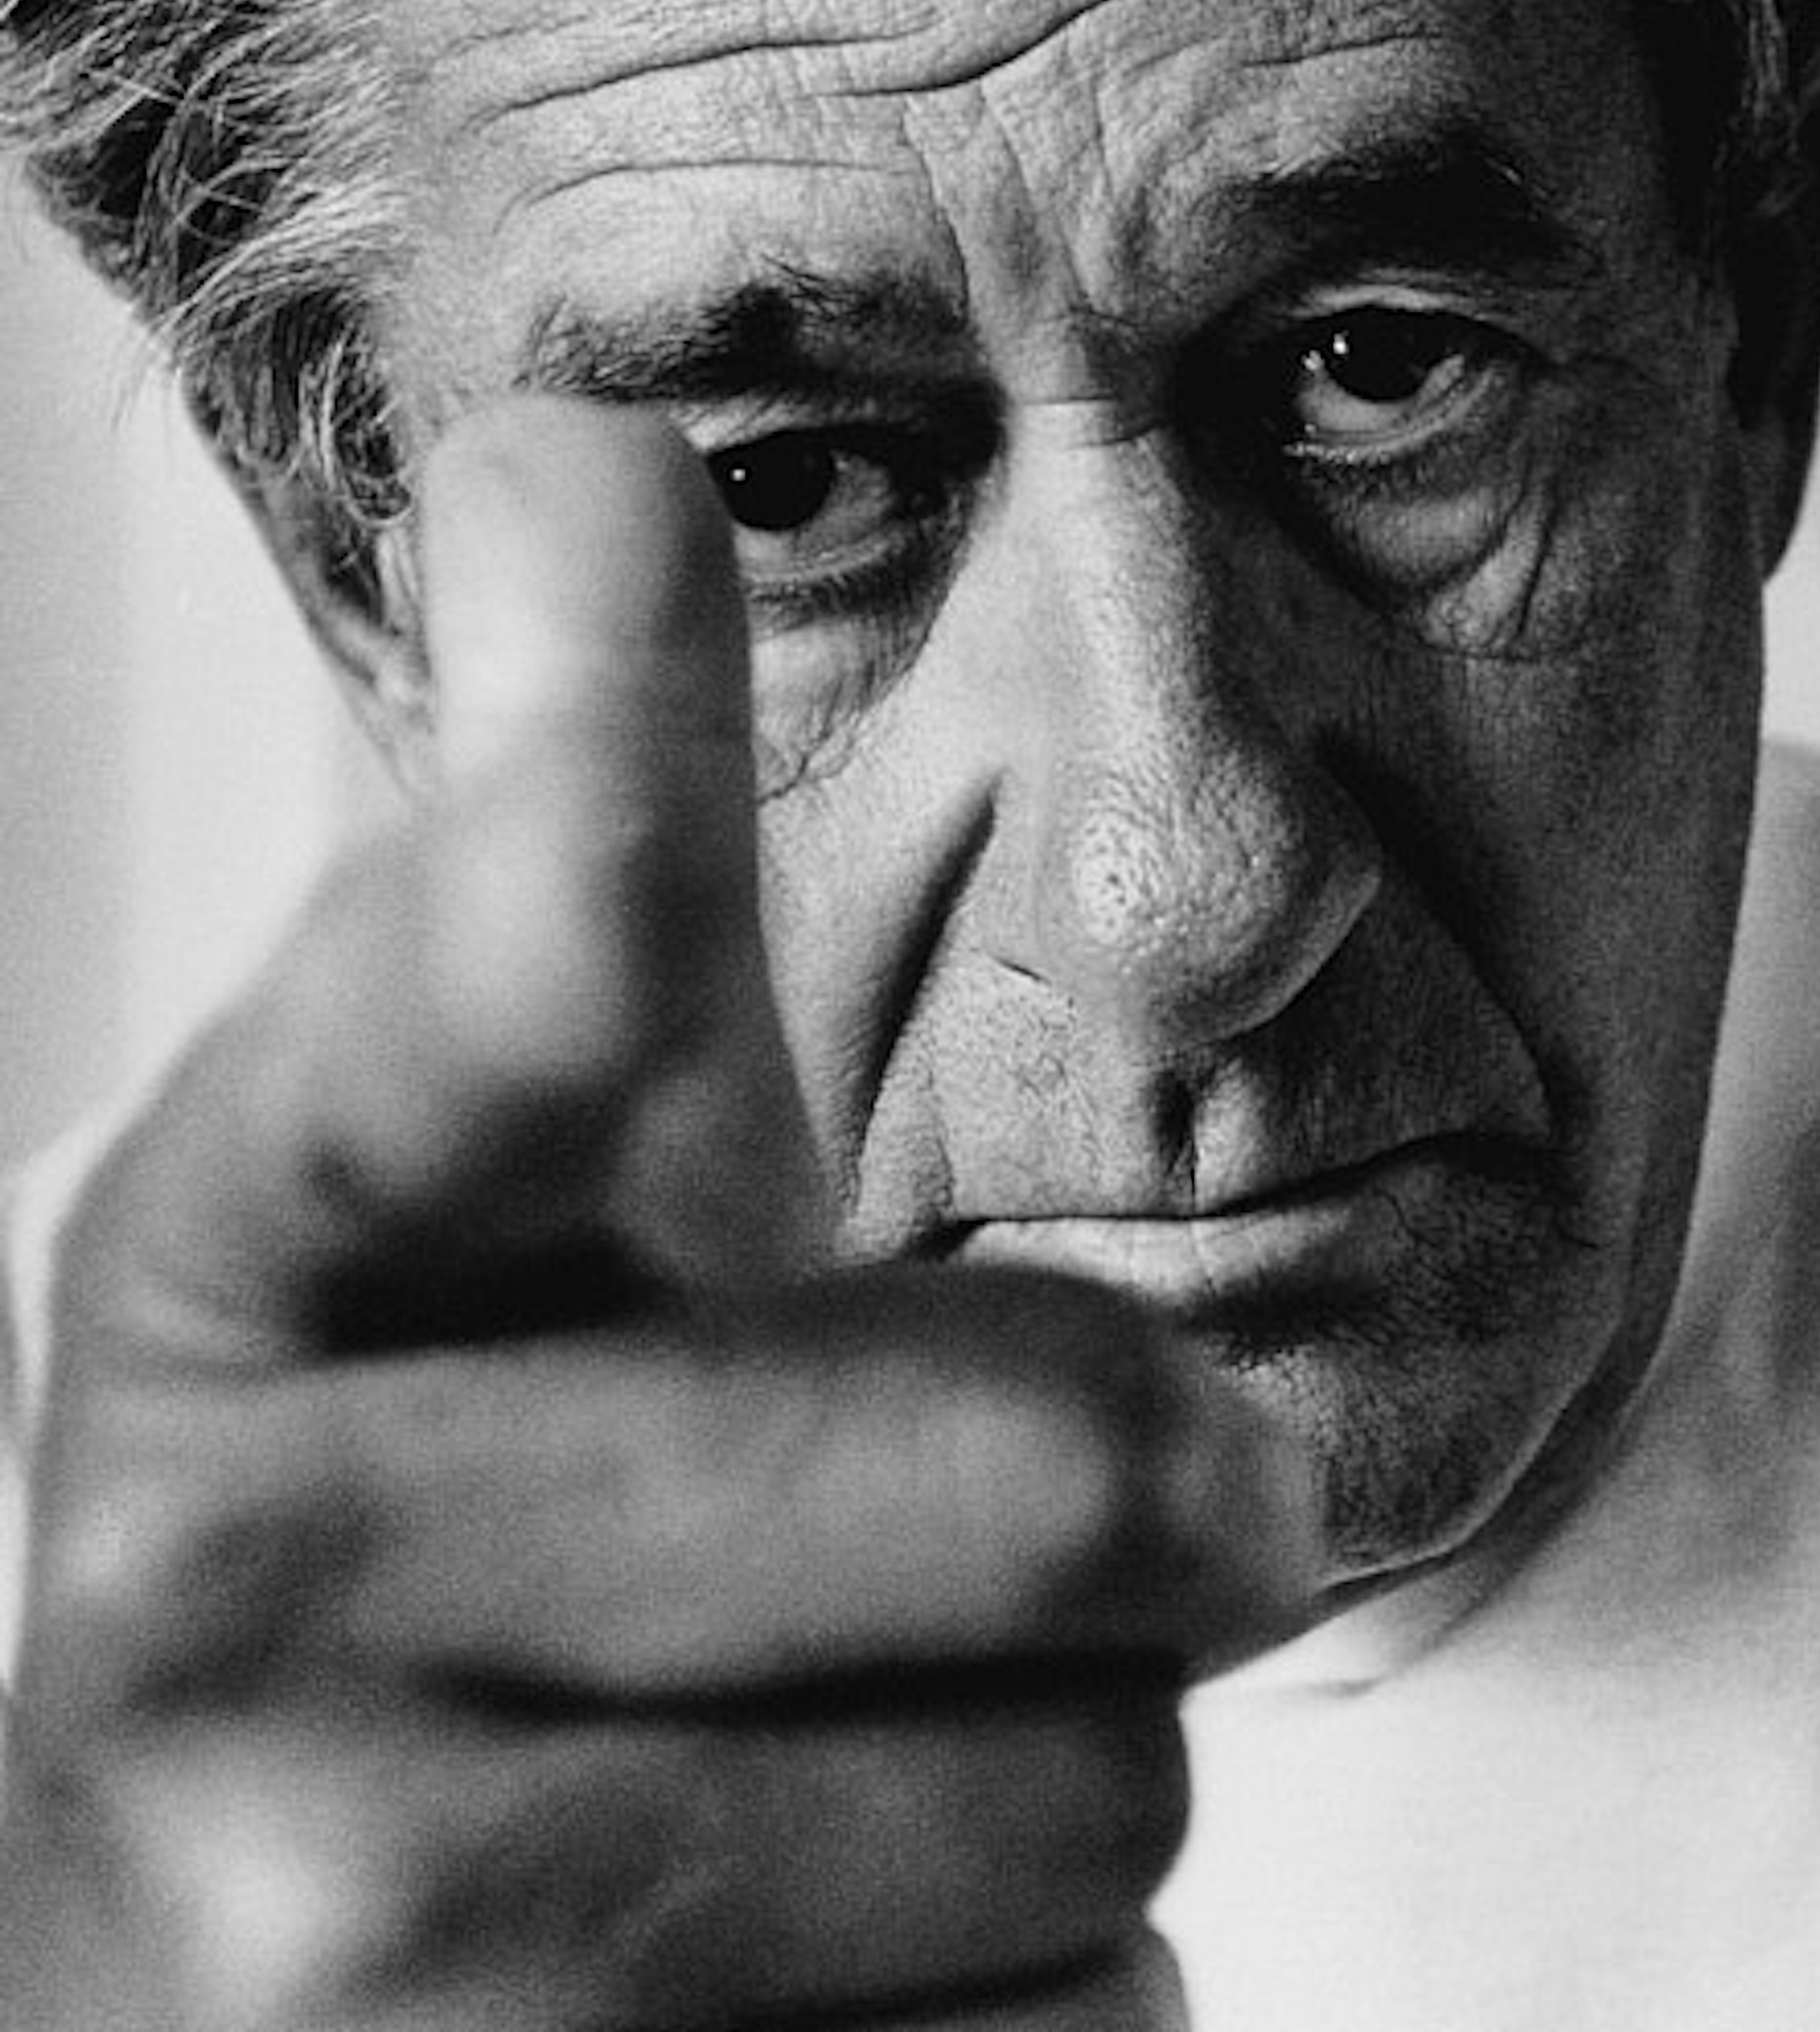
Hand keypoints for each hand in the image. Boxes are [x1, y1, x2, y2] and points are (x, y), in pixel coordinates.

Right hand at [0, 401, 1308, 2030]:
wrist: (308, 1982)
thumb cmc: (475, 1527)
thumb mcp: (507, 1204)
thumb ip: (562, 858)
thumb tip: (574, 447)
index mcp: (222, 1267)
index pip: (449, 1003)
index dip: (551, 816)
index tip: (592, 485)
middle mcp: (207, 1606)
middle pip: (1050, 1462)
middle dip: (1108, 1503)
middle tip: (920, 1536)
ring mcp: (343, 1976)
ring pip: (1092, 1797)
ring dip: (1035, 1771)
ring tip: (803, 1777)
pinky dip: (1011, 2012)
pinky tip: (796, 1991)